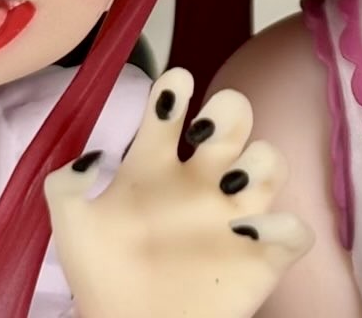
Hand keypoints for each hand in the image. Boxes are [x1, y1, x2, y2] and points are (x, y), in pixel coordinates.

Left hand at [46, 68, 313, 317]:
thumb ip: (66, 184)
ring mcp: (234, 216)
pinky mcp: (261, 257)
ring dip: (260, 160)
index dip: (176, 89)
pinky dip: (282, 226)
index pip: (172, 109)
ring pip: (272, 161)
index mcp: (155, 166)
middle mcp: (200, 181)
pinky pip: (294, 230)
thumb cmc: (103, 277)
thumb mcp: (73, 227)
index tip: (176, 83)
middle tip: (204, 132)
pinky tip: (247, 231)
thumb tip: (92, 156)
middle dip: (229, 113)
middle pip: (235, 119)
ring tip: (229, 182)